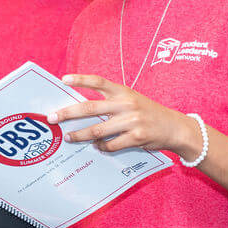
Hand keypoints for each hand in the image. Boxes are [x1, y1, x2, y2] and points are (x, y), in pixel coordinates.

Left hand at [50, 74, 199, 158]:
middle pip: (90, 108)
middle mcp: (126, 104)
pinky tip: (97, 147)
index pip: (99, 82)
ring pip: (97, 130)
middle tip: (52, 118)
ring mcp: (132, 121)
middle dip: (67, 113)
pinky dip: (101, 147)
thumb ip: (111, 103)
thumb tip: (81, 112)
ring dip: (79, 135)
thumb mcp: (131, 101)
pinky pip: (110, 145)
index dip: (81, 79)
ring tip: (68, 137)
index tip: (64, 79)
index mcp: (123, 91)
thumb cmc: (148, 113)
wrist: (175, 127)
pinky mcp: (136, 137)